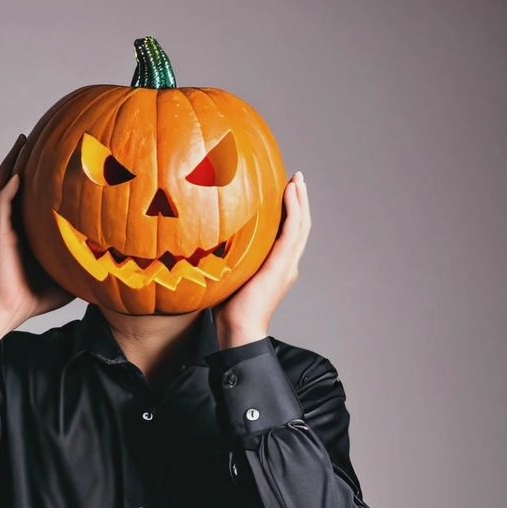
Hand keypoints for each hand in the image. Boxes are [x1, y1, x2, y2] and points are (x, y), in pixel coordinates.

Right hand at [0, 135, 73, 351]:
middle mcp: (17, 221)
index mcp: (32, 227)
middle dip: (27, 156)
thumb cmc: (39, 295)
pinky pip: (1, 204)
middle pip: (20, 180)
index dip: (46, 173)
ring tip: (22, 139)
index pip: (39, 194)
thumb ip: (89, 263)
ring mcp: (7, 225)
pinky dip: (7, 187)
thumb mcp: (71, 274)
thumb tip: (121, 263)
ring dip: (13, 161)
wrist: (12, 309)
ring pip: (7, 184)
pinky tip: (16, 173)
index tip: (60, 152)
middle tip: (39, 133)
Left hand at [213, 171, 310, 348]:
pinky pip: (293, 230)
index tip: (283, 191)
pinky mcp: (283, 264)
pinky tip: (290, 192)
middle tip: (296, 179)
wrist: (238, 328)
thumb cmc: (228, 309)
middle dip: (299, 200)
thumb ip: (227, 258)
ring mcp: (288, 264)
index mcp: (276, 266)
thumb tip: (205, 243)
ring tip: (297, 180)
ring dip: (300, 199)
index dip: (288, 212)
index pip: (287, 233)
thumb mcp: (228, 275)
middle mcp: (287, 264)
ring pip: (301, 224)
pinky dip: (294, 209)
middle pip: (299, 225)